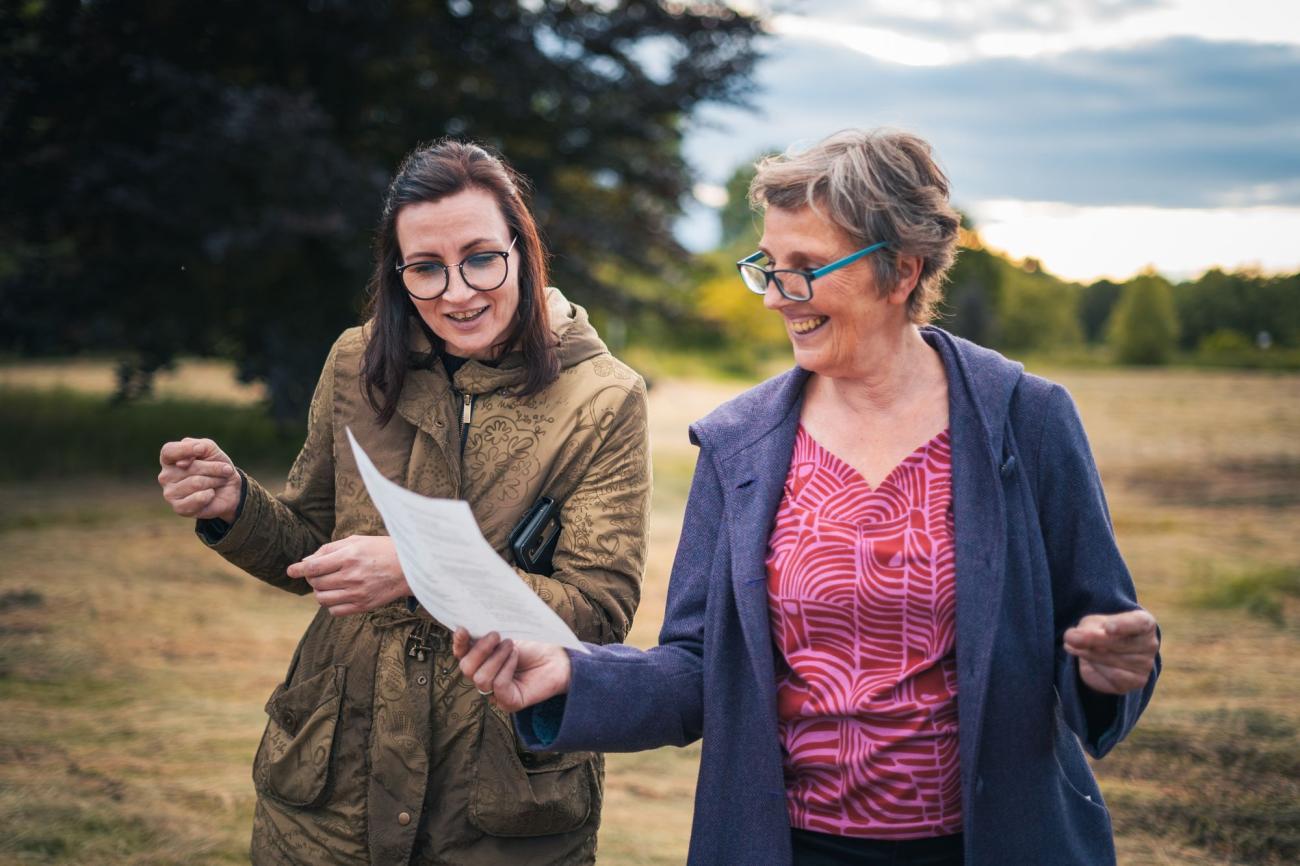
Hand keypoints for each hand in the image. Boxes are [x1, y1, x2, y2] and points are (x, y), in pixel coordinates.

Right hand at [158, 437, 241, 522]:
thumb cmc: (216, 466)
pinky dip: (210, 495)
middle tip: (223, 470)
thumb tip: (183, 462)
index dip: (186, 449)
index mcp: (169, 459)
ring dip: (215, 481)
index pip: (169, 451)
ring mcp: (170, 493)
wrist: (229, 489)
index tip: (202, 450)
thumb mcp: (212, 450)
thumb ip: (200, 447)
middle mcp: (165, 476)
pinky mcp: (178, 508)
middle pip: (190, 467)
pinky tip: (210, 494)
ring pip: (197, 483)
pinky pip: (198, 499)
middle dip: (214, 468)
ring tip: (217, 482)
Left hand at [287, 535, 408, 615]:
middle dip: (313, 578)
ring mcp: (357, 593)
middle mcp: (351, 576)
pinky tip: (339, 595)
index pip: (313, 566)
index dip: (299, 569)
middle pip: (316, 583)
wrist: (411, 567)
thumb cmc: (383, 550)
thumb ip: (330, 549)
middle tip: (320, 573)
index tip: (291, 570)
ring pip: (322, 599)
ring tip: (329, 585)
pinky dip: (331, 604)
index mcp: (349, 557)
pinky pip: (335, 611)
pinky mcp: (363, 606)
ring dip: (320, 592)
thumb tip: (307, 561)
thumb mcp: (357, 541)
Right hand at [452, 629, 571, 711]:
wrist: (557, 658)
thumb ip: (486, 636)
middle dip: (480, 650)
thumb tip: (467, 627)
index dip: (459, 644)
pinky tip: (515, 658)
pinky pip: (498, 686)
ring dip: (496, 658)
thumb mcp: (506, 637)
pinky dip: (506, 668)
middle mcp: (484, 677)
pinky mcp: (508, 703)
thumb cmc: (533, 646)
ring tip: (511, 646)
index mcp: (481, 660)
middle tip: (496, 635)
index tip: (463, 630)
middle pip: (466, 669)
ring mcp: (495, 693)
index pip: (461, 655)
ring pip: (480, 679)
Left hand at [1064, 609, 1158, 694]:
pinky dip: (1096, 668)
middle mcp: (1150, 644)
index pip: (1138, 623)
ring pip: (1112, 659)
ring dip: (1088, 654)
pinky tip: (1089, 662)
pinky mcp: (1137, 681)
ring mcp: (1146, 664)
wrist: (1106, 654)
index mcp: (1144, 622)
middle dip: (1091, 640)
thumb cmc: (1101, 631)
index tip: (1107, 628)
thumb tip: (1071, 638)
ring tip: (1075, 648)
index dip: (1123, 625)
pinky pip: (1113, 676)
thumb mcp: (1092, 623)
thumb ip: (1085, 629)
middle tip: (1069, 638)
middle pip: (1119, 643)